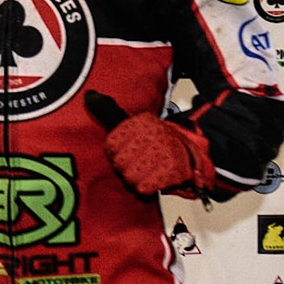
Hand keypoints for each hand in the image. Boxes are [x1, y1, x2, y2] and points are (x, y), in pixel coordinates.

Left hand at [84, 90, 217, 197]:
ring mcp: (163, 154)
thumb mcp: (133, 122)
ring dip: (137, 178)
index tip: (127, 149)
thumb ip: (108, 110)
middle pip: (119, 164)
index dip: (116, 152)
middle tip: (139, 161)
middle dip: (126, 167)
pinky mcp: (171, 172)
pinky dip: (147, 187)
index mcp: (142, 123)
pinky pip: (144, 187)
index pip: (111, 146)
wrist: (193, 153)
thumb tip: (89, 96)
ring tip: (147, 170)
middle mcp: (153, 136)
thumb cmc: (157, 140)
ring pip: (130, 177)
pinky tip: (154, 179)